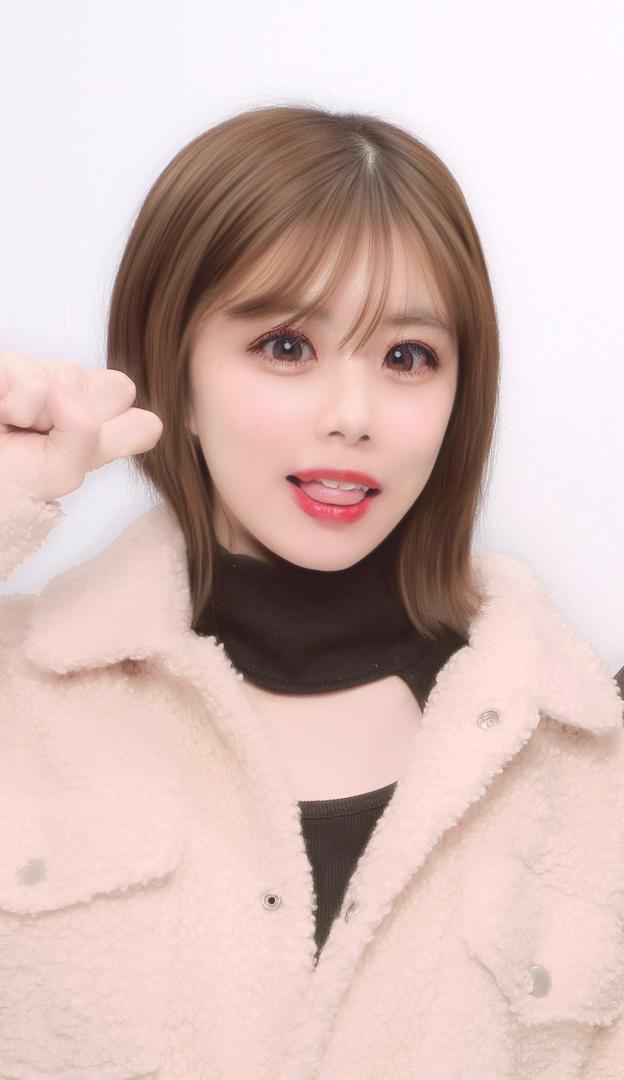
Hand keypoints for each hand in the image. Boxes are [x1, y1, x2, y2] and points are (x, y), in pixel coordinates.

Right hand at [0, 350, 162, 501]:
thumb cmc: (6, 484)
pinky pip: (34, 375)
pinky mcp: (11, 365)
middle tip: (47, 435)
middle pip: (117, 387)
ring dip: (43, 412)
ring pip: (73, 374)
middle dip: (85, 416)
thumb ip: (86, 434)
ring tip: (12, 425)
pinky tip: (2, 412)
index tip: (90, 450)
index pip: (142, 423)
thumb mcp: (57, 473)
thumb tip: (66, 379)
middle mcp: (75, 403)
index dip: (123, 432)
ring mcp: (44, 378)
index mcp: (94, 436)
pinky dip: (17, 401)